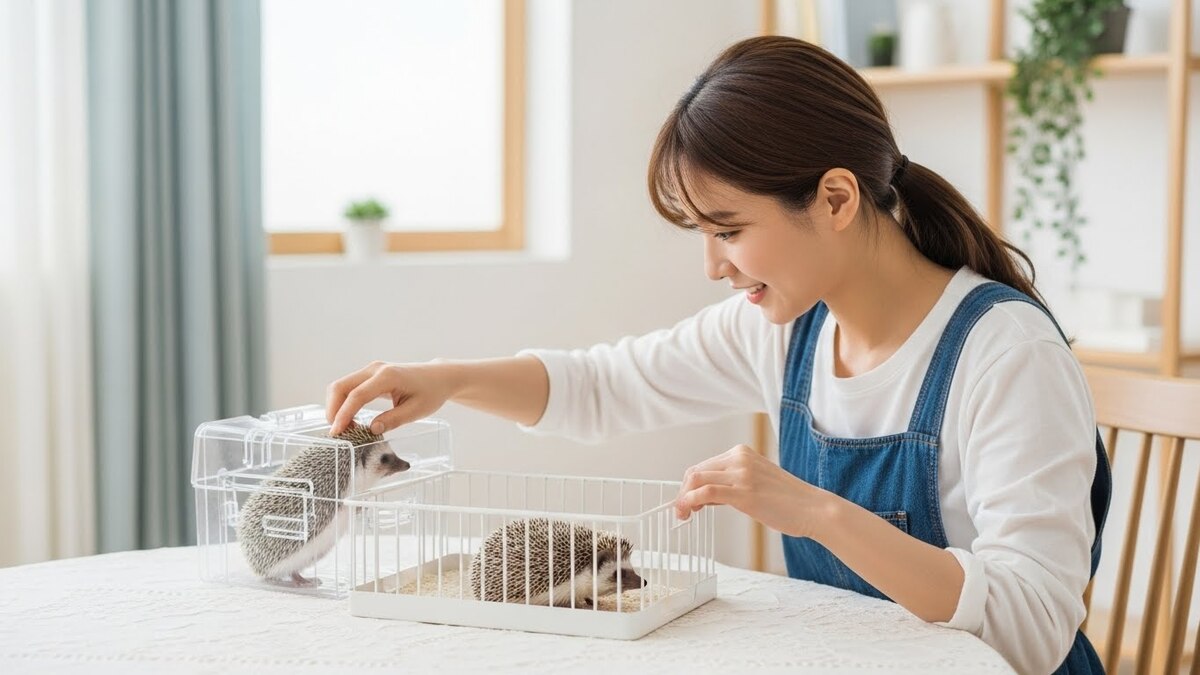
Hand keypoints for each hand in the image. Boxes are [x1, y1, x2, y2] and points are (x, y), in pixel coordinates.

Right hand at [325, 360, 454, 435]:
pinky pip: (349, 387)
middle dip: (333, 410)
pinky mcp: (370, 375)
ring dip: (337, 407)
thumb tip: (371, 429)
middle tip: (338, 433)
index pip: (357, 395)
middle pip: (341, 387)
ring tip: (347, 429)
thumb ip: (394, 420)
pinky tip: (351, 420)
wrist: (438, 377)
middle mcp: (375, 369)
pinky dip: (344, 403)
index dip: (344, 415)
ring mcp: (371, 370)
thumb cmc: (431, 392)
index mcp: (388, 376)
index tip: (337, 432)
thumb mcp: (417, 410)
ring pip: (341, 386)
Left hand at [674, 444, 837, 539]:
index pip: (703, 466)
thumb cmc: (788, 501)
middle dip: (683, 492)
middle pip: (696, 471)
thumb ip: (732, 483)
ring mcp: (742, 474)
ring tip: (683, 514)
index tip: (685, 502)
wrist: (813, 509)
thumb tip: (704, 496)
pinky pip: (707, 492)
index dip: (689, 485)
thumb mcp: (756, 481)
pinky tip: (687, 511)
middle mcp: (739, 458)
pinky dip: (690, 500)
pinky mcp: (744, 492)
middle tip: (681, 511)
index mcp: (742, 452)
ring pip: (697, 479)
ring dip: (683, 498)